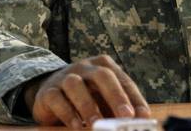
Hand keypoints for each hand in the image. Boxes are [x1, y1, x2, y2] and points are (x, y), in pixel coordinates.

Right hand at [24, 55, 149, 127]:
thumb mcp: (105, 101)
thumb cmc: (86, 98)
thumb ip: (120, 109)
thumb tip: (140, 121)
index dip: (134, 98)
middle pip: (102, 75)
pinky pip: (56, 98)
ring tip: (97, 124)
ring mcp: (64, 77)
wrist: (50, 94)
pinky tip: (77, 126)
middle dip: (116, 96)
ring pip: (75, 84)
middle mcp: (84, 68)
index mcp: (103, 66)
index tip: (143, 116)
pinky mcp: (47, 92)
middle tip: (126, 116)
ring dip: (88, 105)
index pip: (123, 79)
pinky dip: (67, 113)